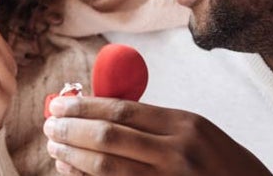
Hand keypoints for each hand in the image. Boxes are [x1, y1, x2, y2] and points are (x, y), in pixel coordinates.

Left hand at [43, 96, 269, 175]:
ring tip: (55, 148)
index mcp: (185, 125)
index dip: (84, 107)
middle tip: (50, 125)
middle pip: (109, 137)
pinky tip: (71, 171)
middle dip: (71, 130)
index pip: (122, 110)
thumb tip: (98, 109)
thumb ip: (154, 122)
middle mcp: (178, 153)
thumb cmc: (221, 165)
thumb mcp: (197, 132)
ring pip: (106, 166)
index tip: (60, 104)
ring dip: (72, 156)